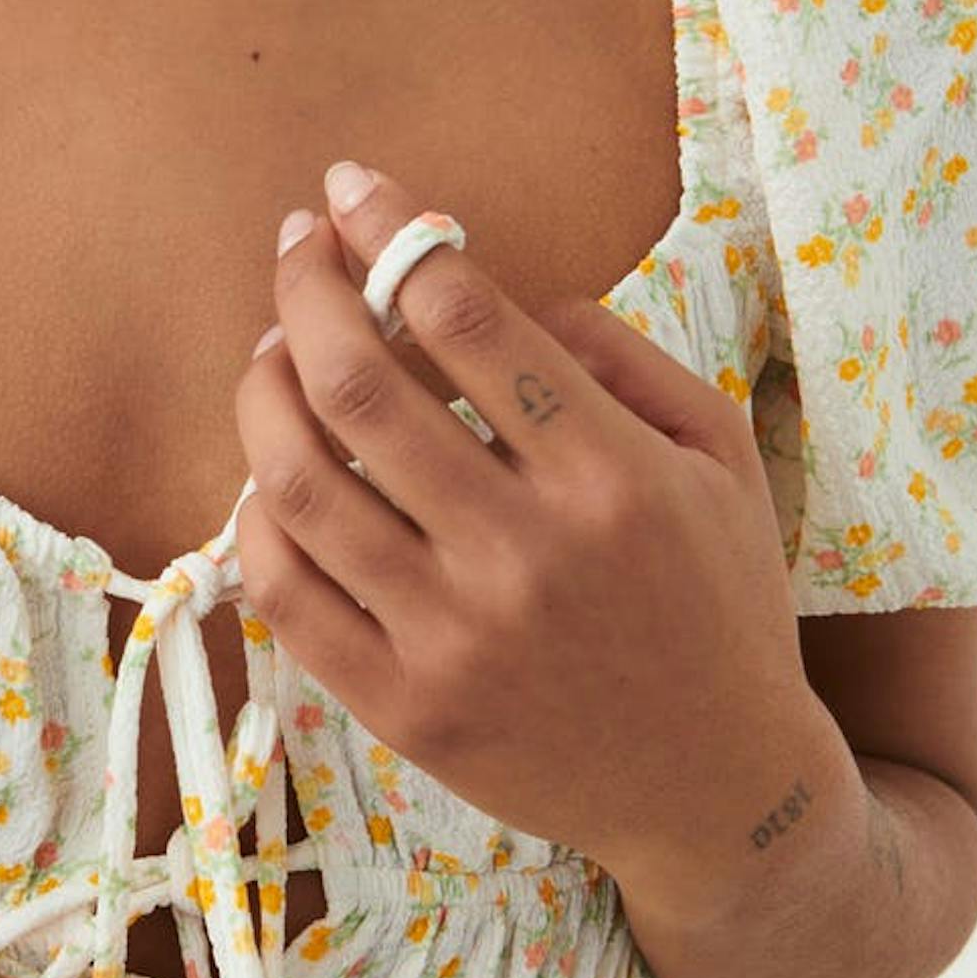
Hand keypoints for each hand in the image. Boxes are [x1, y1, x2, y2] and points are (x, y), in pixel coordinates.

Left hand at [232, 156, 820, 900]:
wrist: (715, 788)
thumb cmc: (718, 602)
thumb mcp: (720, 457)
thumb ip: (618, 355)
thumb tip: (488, 286)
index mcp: (610, 475)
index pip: (464, 314)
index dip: (391, 229)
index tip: (353, 188)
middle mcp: (525, 553)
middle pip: (358, 386)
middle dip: (307, 290)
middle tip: (297, 248)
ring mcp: (455, 638)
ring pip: (299, 485)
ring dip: (263, 392)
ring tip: (272, 353)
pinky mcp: (404, 709)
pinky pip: (286, 593)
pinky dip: (257, 516)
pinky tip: (272, 476)